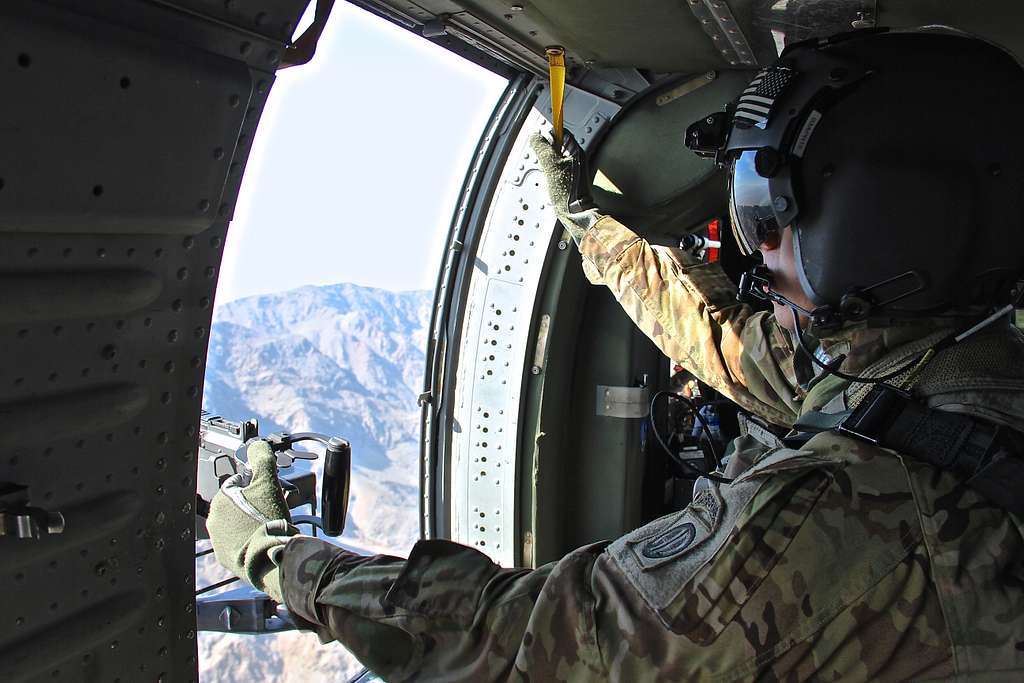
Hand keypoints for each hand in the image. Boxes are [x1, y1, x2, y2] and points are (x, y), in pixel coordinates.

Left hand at [207, 440, 297, 601]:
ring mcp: (218, 540)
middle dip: (253, 503)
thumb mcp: (268, 483)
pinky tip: (261, 539)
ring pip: (236, 522)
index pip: (238, 482)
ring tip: (267, 525)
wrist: (269, 558)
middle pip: (237, 503)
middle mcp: (213, 519)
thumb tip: (257, 445)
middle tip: (271, 508)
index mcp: (220, 499)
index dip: (256, 484)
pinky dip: (247, 538)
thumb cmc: (268, 520)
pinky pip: (237, 541)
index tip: (268, 491)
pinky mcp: (225, 557)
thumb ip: (262, 459)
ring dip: (249, 521)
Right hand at [529, 131, 603, 243]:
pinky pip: (555, 171)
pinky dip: (549, 174)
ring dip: (547, 165)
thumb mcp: (551, 165)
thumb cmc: (567, 191)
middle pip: (556, 146)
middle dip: (546, 153)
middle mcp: (575, 158)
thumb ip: (543, 148)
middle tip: (544, 161)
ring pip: (554, 159)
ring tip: (548, 175)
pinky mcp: (568, 179)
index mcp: (575, 151)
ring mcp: (572, 169)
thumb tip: (535, 135)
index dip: (549, 133)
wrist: (575, 212)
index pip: (561, 132)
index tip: (539, 139)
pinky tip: (549, 182)